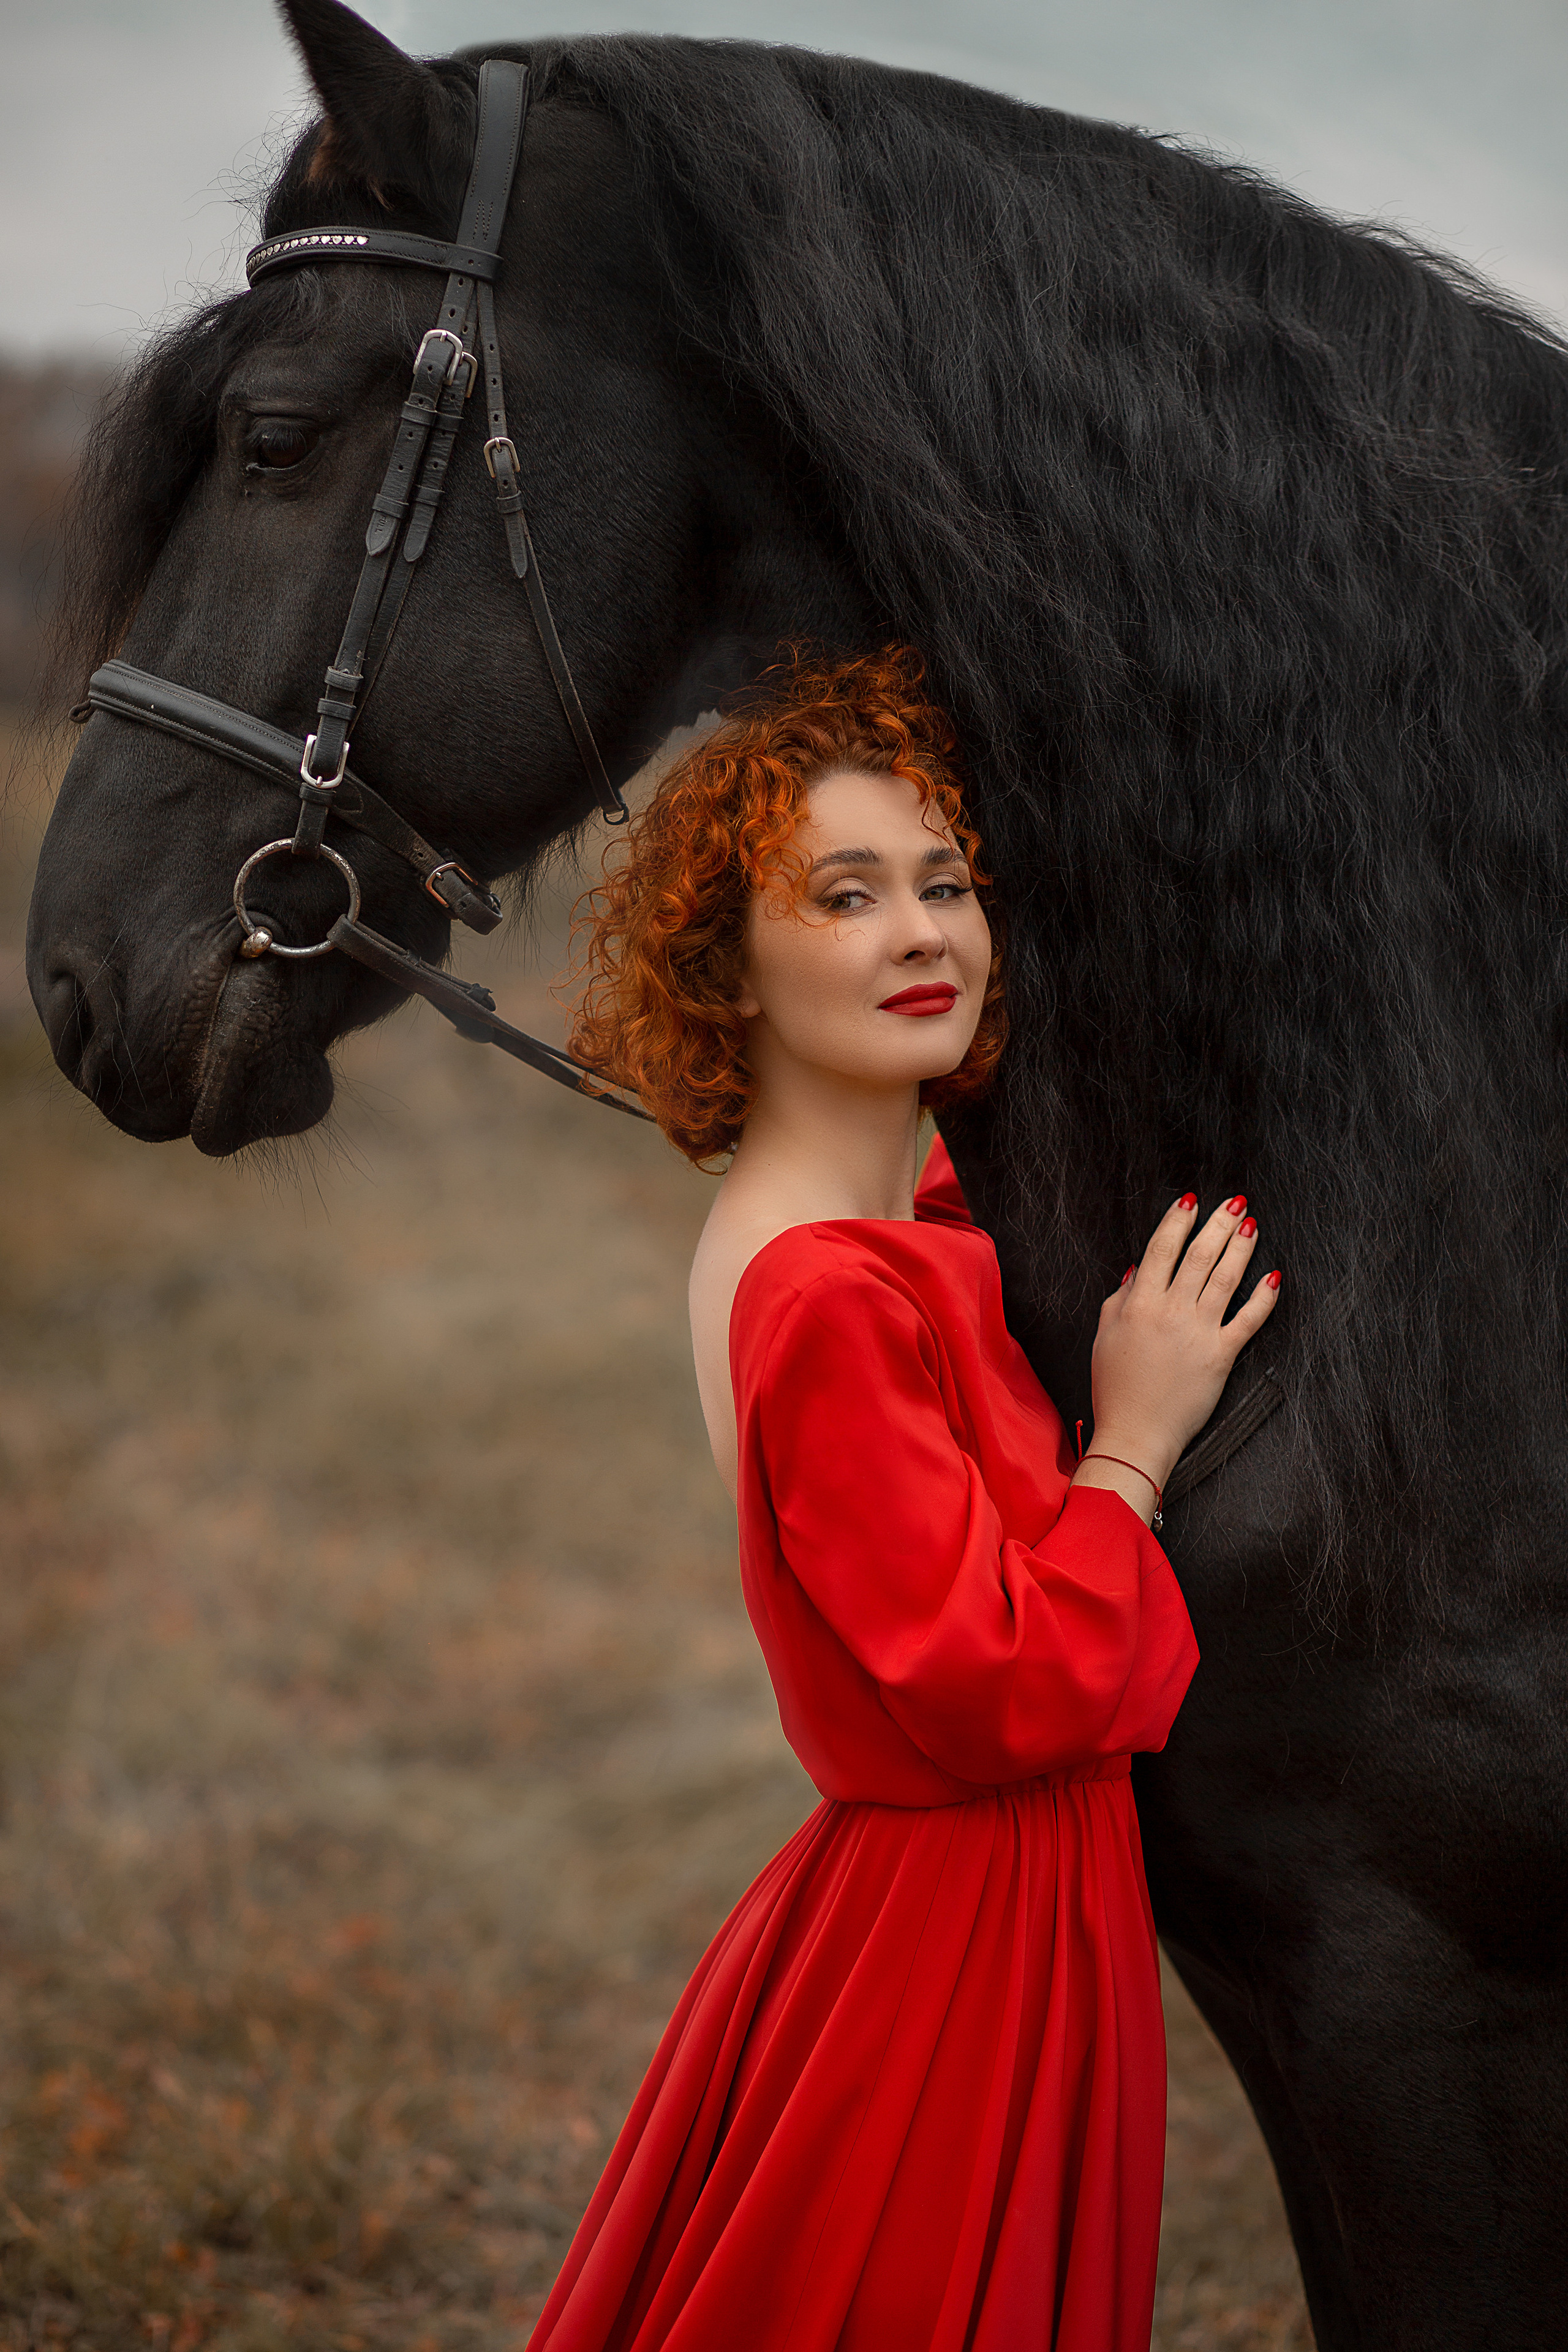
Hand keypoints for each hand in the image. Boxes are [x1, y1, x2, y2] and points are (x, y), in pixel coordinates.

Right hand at [1076, 1193, 1280, 1507]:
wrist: (1136, 1434)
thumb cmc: (1116, 1388)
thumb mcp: (1104, 1335)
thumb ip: (1120, 1298)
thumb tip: (1138, 1268)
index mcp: (1139, 1303)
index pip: (1162, 1249)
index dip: (1178, 1220)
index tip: (1190, 1200)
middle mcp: (1171, 1311)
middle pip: (1200, 1256)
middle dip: (1219, 1223)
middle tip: (1234, 1201)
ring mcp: (1199, 1332)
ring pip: (1226, 1278)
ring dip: (1241, 1247)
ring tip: (1251, 1225)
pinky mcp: (1221, 1355)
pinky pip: (1248, 1320)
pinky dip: (1263, 1297)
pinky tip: (1273, 1277)